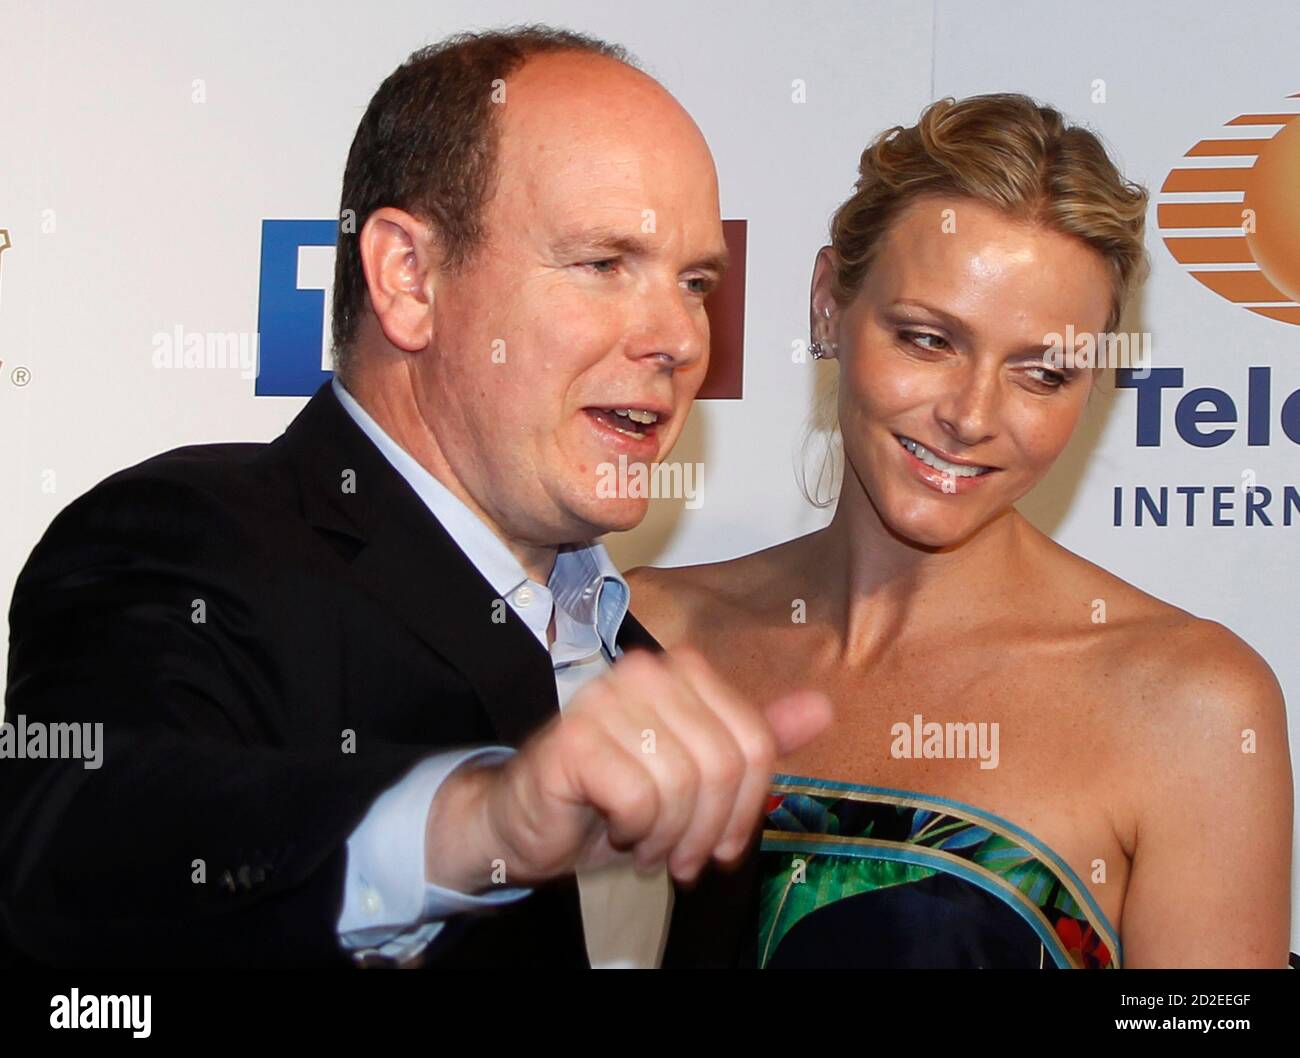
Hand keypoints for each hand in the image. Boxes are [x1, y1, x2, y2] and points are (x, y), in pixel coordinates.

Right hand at [425, 646, 831, 891]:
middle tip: (684, 857)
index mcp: (682, 672)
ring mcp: (605, 701)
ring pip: (682, 782)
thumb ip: (755, 740)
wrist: (530, 821)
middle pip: (723, 763)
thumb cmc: (614, 797)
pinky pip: (638, 797)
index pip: (754, 741)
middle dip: (709, 828)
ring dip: (669, 835)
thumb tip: (822, 708)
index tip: (724, 842)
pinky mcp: (574, 740)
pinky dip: (635, 831)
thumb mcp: (697, 775)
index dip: (748, 805)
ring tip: (649, 845)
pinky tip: (618, 832)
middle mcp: (645, 673)